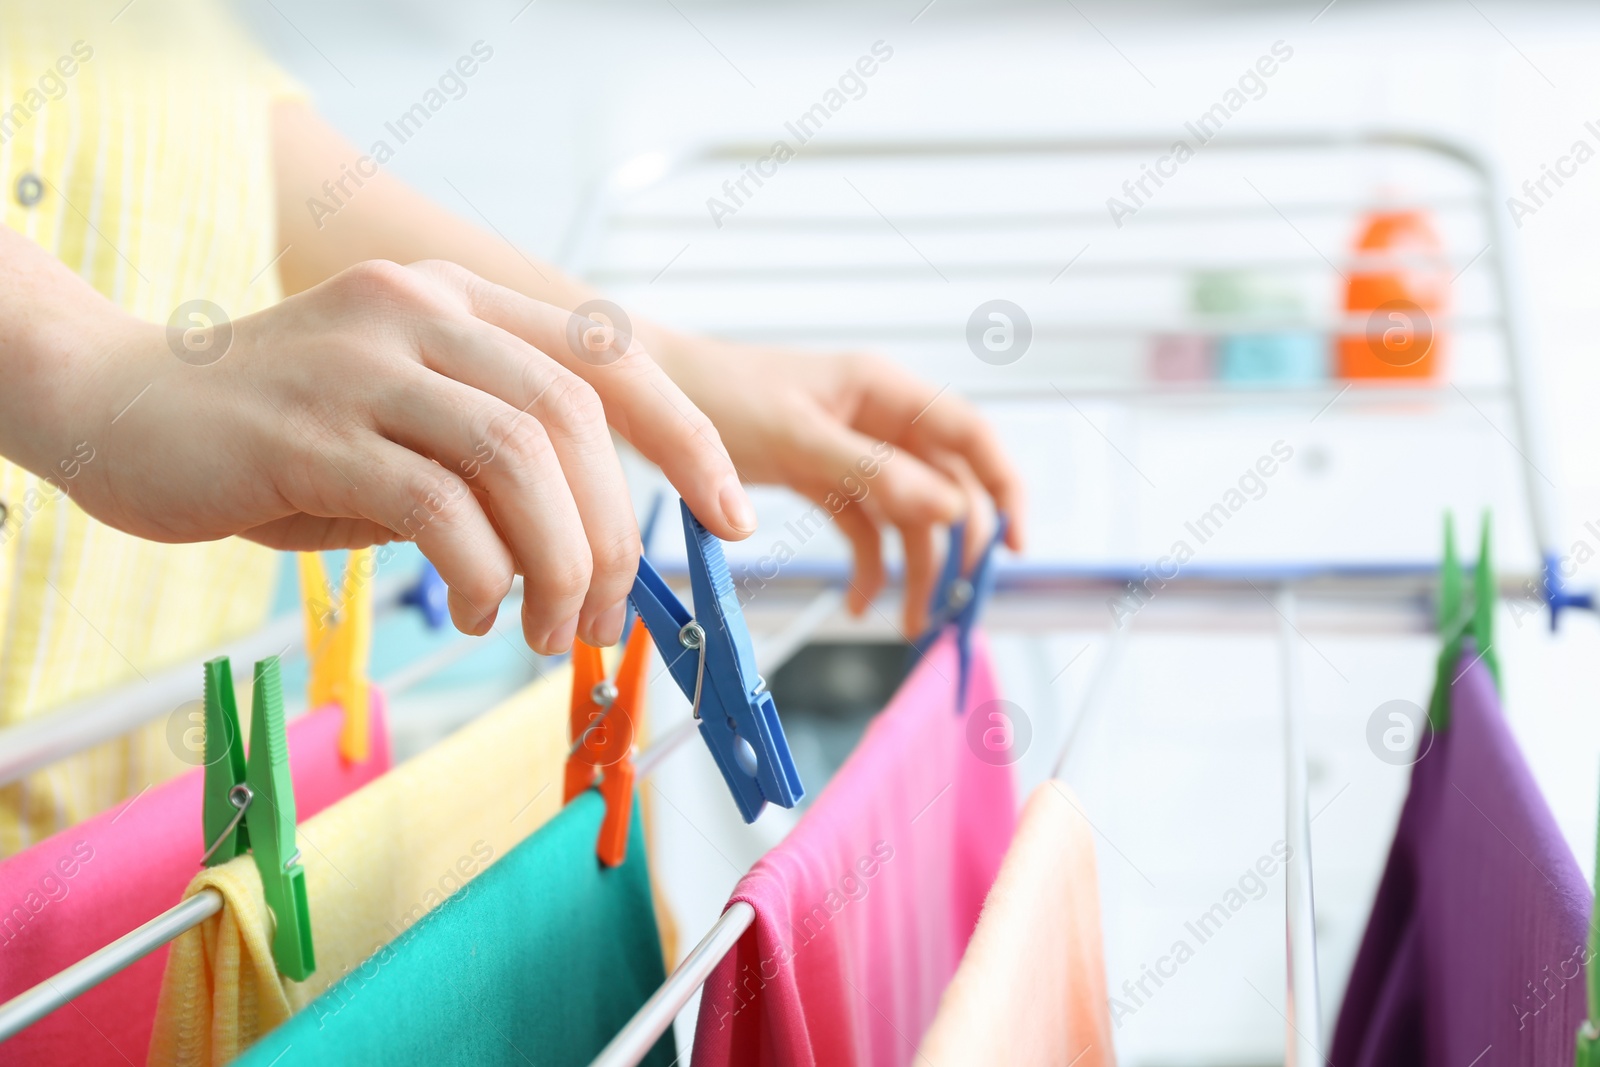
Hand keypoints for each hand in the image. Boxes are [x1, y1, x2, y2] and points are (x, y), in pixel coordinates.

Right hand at [56, 259, 754, 653]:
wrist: (116, 409)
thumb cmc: (278, 436)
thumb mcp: (404, 426)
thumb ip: (491, 459)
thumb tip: (594, 543)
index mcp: (456, 300)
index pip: (609, 353)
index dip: (688, 437)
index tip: (733, 516)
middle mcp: (419, 308)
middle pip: (574, 414)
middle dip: (615, 532)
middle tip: (603, 617)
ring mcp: (362, 360)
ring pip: (519, 454)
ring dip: (560, 562)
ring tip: (545, 630)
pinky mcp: (307, 428)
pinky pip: (437, 504)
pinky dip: (481, 572)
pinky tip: (474, 611)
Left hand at [654, 337, 1024, 634]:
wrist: (651, 395)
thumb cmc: (719, 395)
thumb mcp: (799, 438)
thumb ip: (876, 473)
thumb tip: (953, 509)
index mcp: (886, 391)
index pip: (971, 436)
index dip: (1005, 488)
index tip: (1016, 547)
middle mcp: (881, 419)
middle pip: (948, 486)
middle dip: (957, 548)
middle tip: (953, 607)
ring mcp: (854, 452)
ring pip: (909, 516)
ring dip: (915, 569)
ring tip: (911, 626)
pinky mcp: (823, 480)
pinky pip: (865, 529)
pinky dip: (867, 567)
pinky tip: (859, 604)